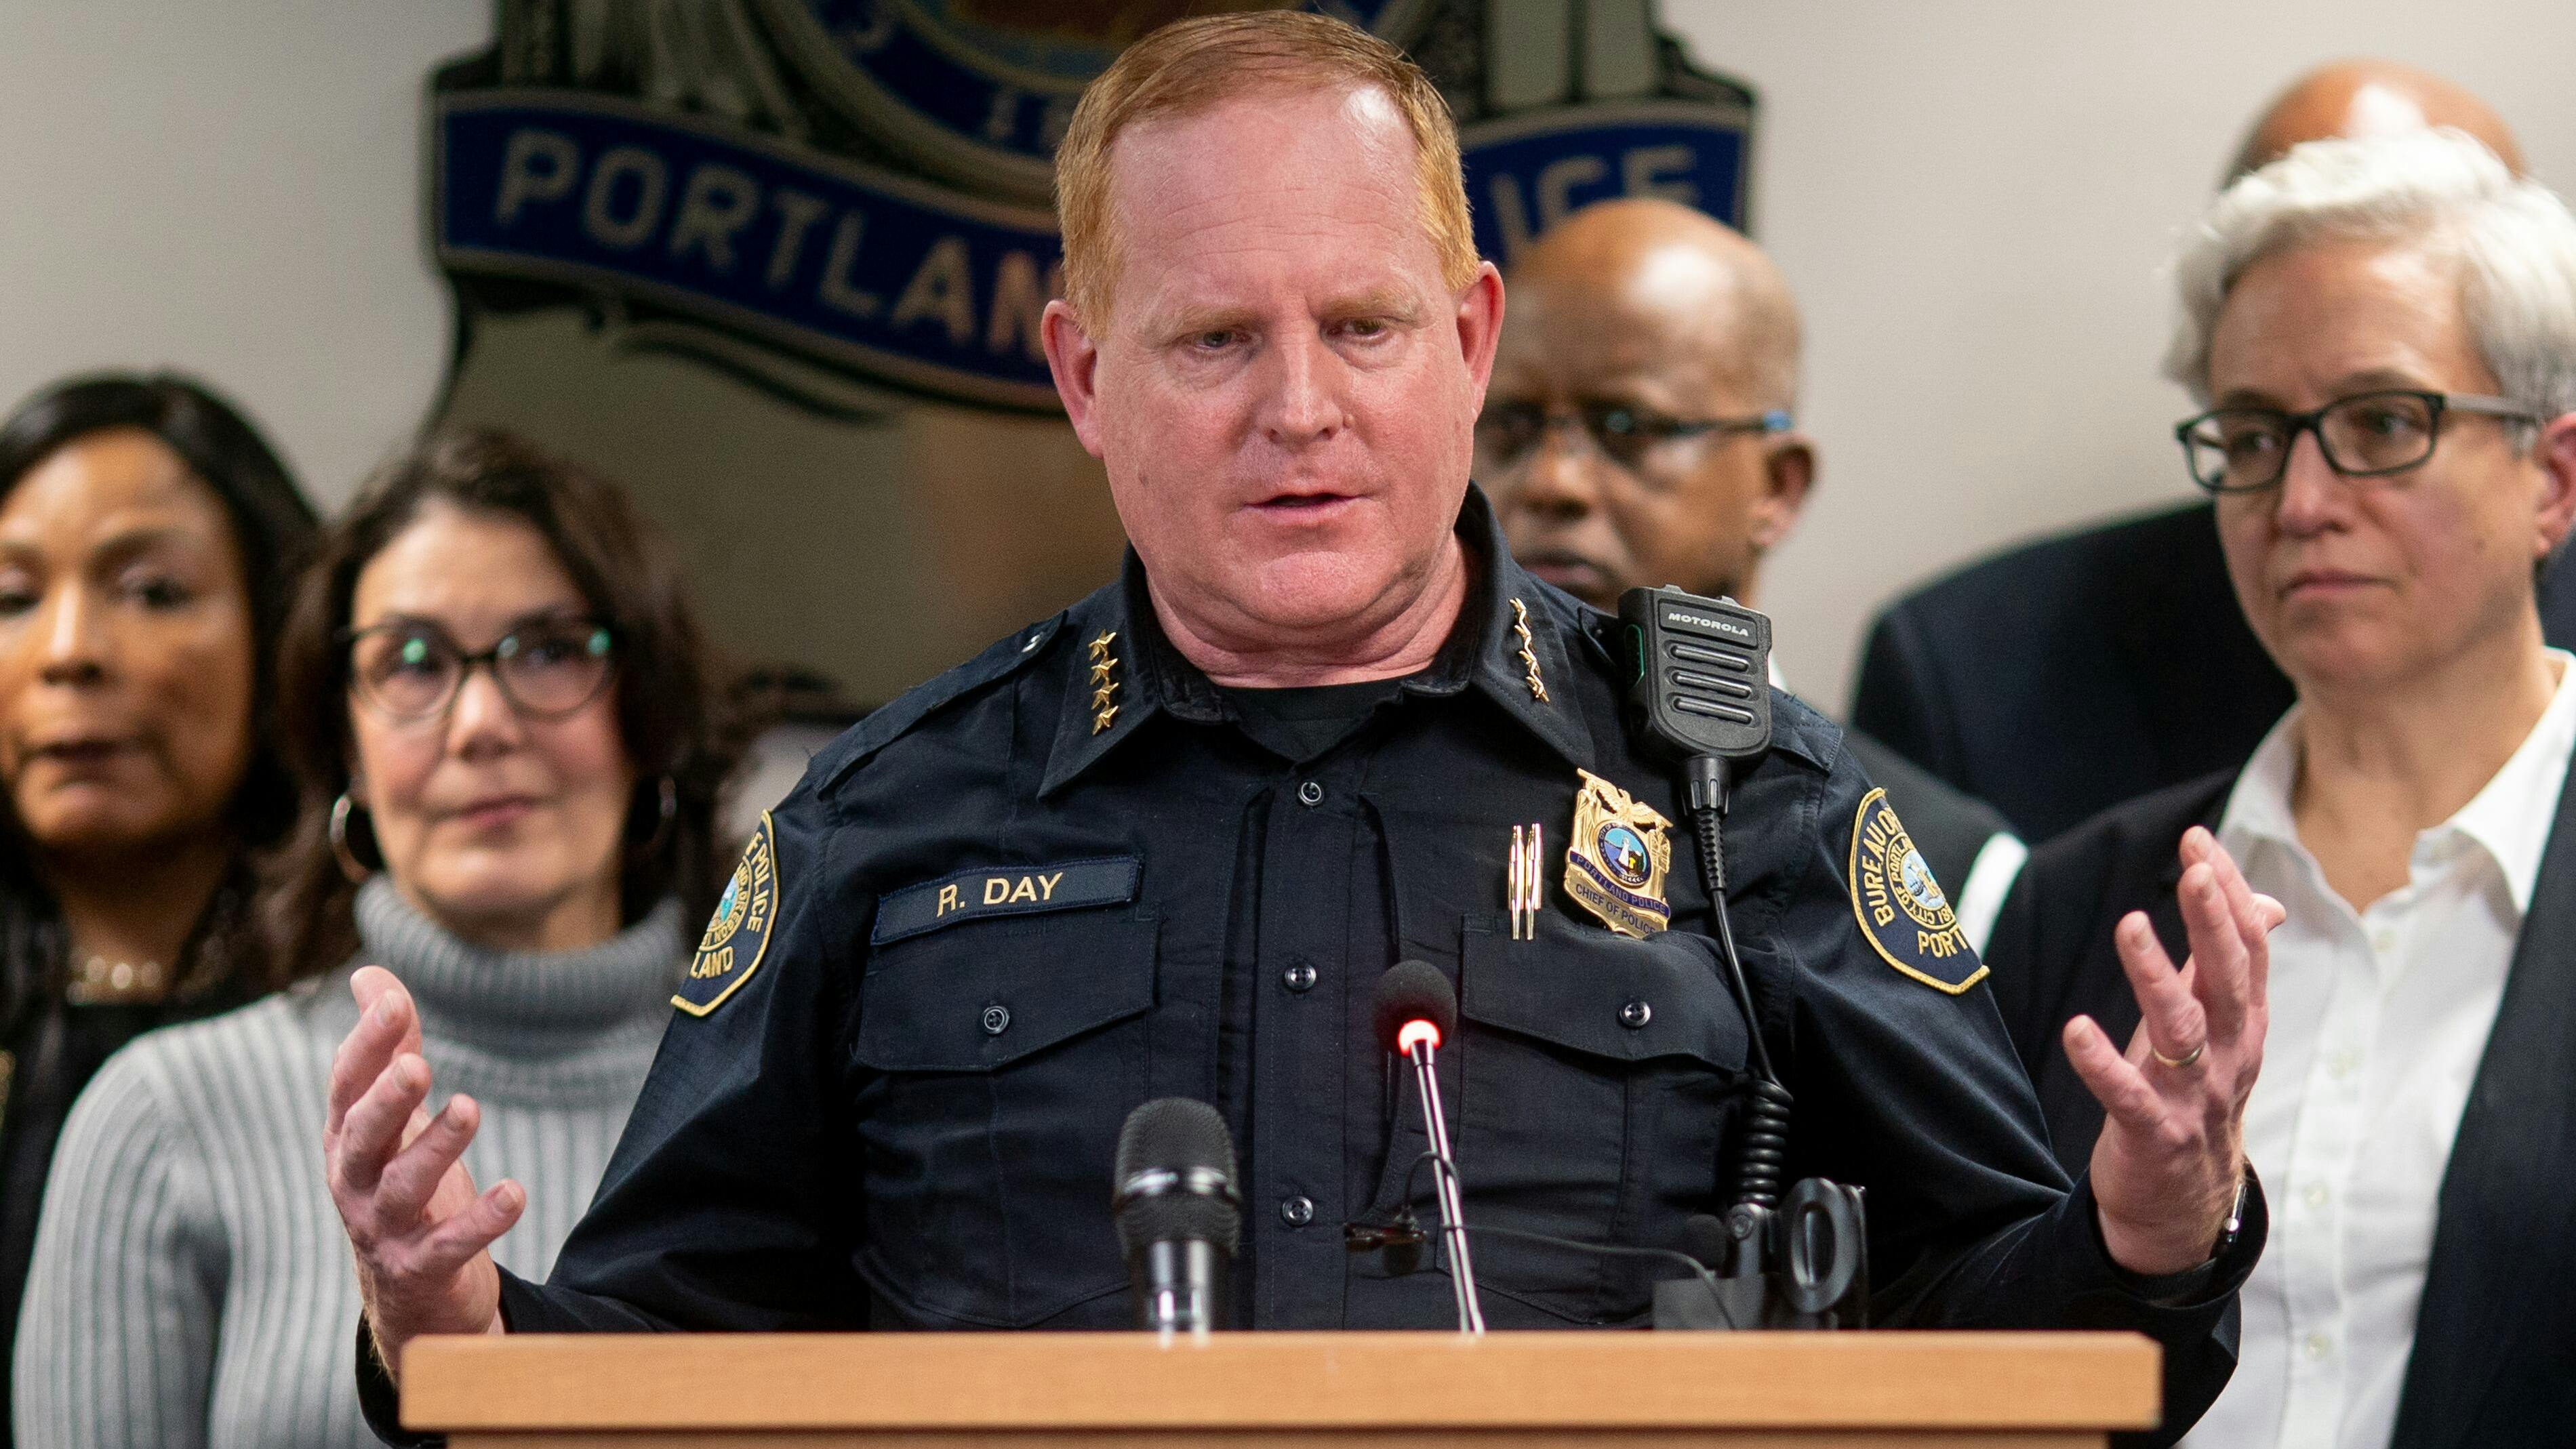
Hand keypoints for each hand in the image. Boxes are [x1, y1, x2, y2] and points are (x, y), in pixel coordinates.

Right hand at [324, 967, 522, 1379]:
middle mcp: (354, 1183)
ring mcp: (383, 1229)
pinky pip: (449, 1245)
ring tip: (470, 1107)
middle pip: (360, 1136)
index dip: (366, 1044)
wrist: (412, 1295)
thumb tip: (370, 975)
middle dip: (385, 1099)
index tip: (392, 1000)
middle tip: (417, 1064)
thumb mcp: (395, 1118)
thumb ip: (389, 1047)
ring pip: (401, 1187)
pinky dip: (481, 1221)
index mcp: (346, 1140)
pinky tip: (516, 1192)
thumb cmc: (402, 1184)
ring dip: (435, 1148)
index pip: (347, 1085)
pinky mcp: (420, 1269)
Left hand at [2064, 827, 2280, 1275]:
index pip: (2247, 948)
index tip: (2200, 839)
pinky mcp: (2155, 1135)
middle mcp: (2228, 1056)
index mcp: (2243, 1024)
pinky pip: (2129, 1098)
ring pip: (2182, 1031)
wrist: (2185, 1204)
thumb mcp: (2218, 1029)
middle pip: (2227, 980)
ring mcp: (2195, 1098)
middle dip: (2214, 922)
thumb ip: (2229, 967)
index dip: (2228, 893)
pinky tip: (2077, 1030)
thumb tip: (2265, 903)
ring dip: (2157, 977)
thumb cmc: (2193, 1097)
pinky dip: (2103, 1065)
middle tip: (2195, 869)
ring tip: (2131, 924)